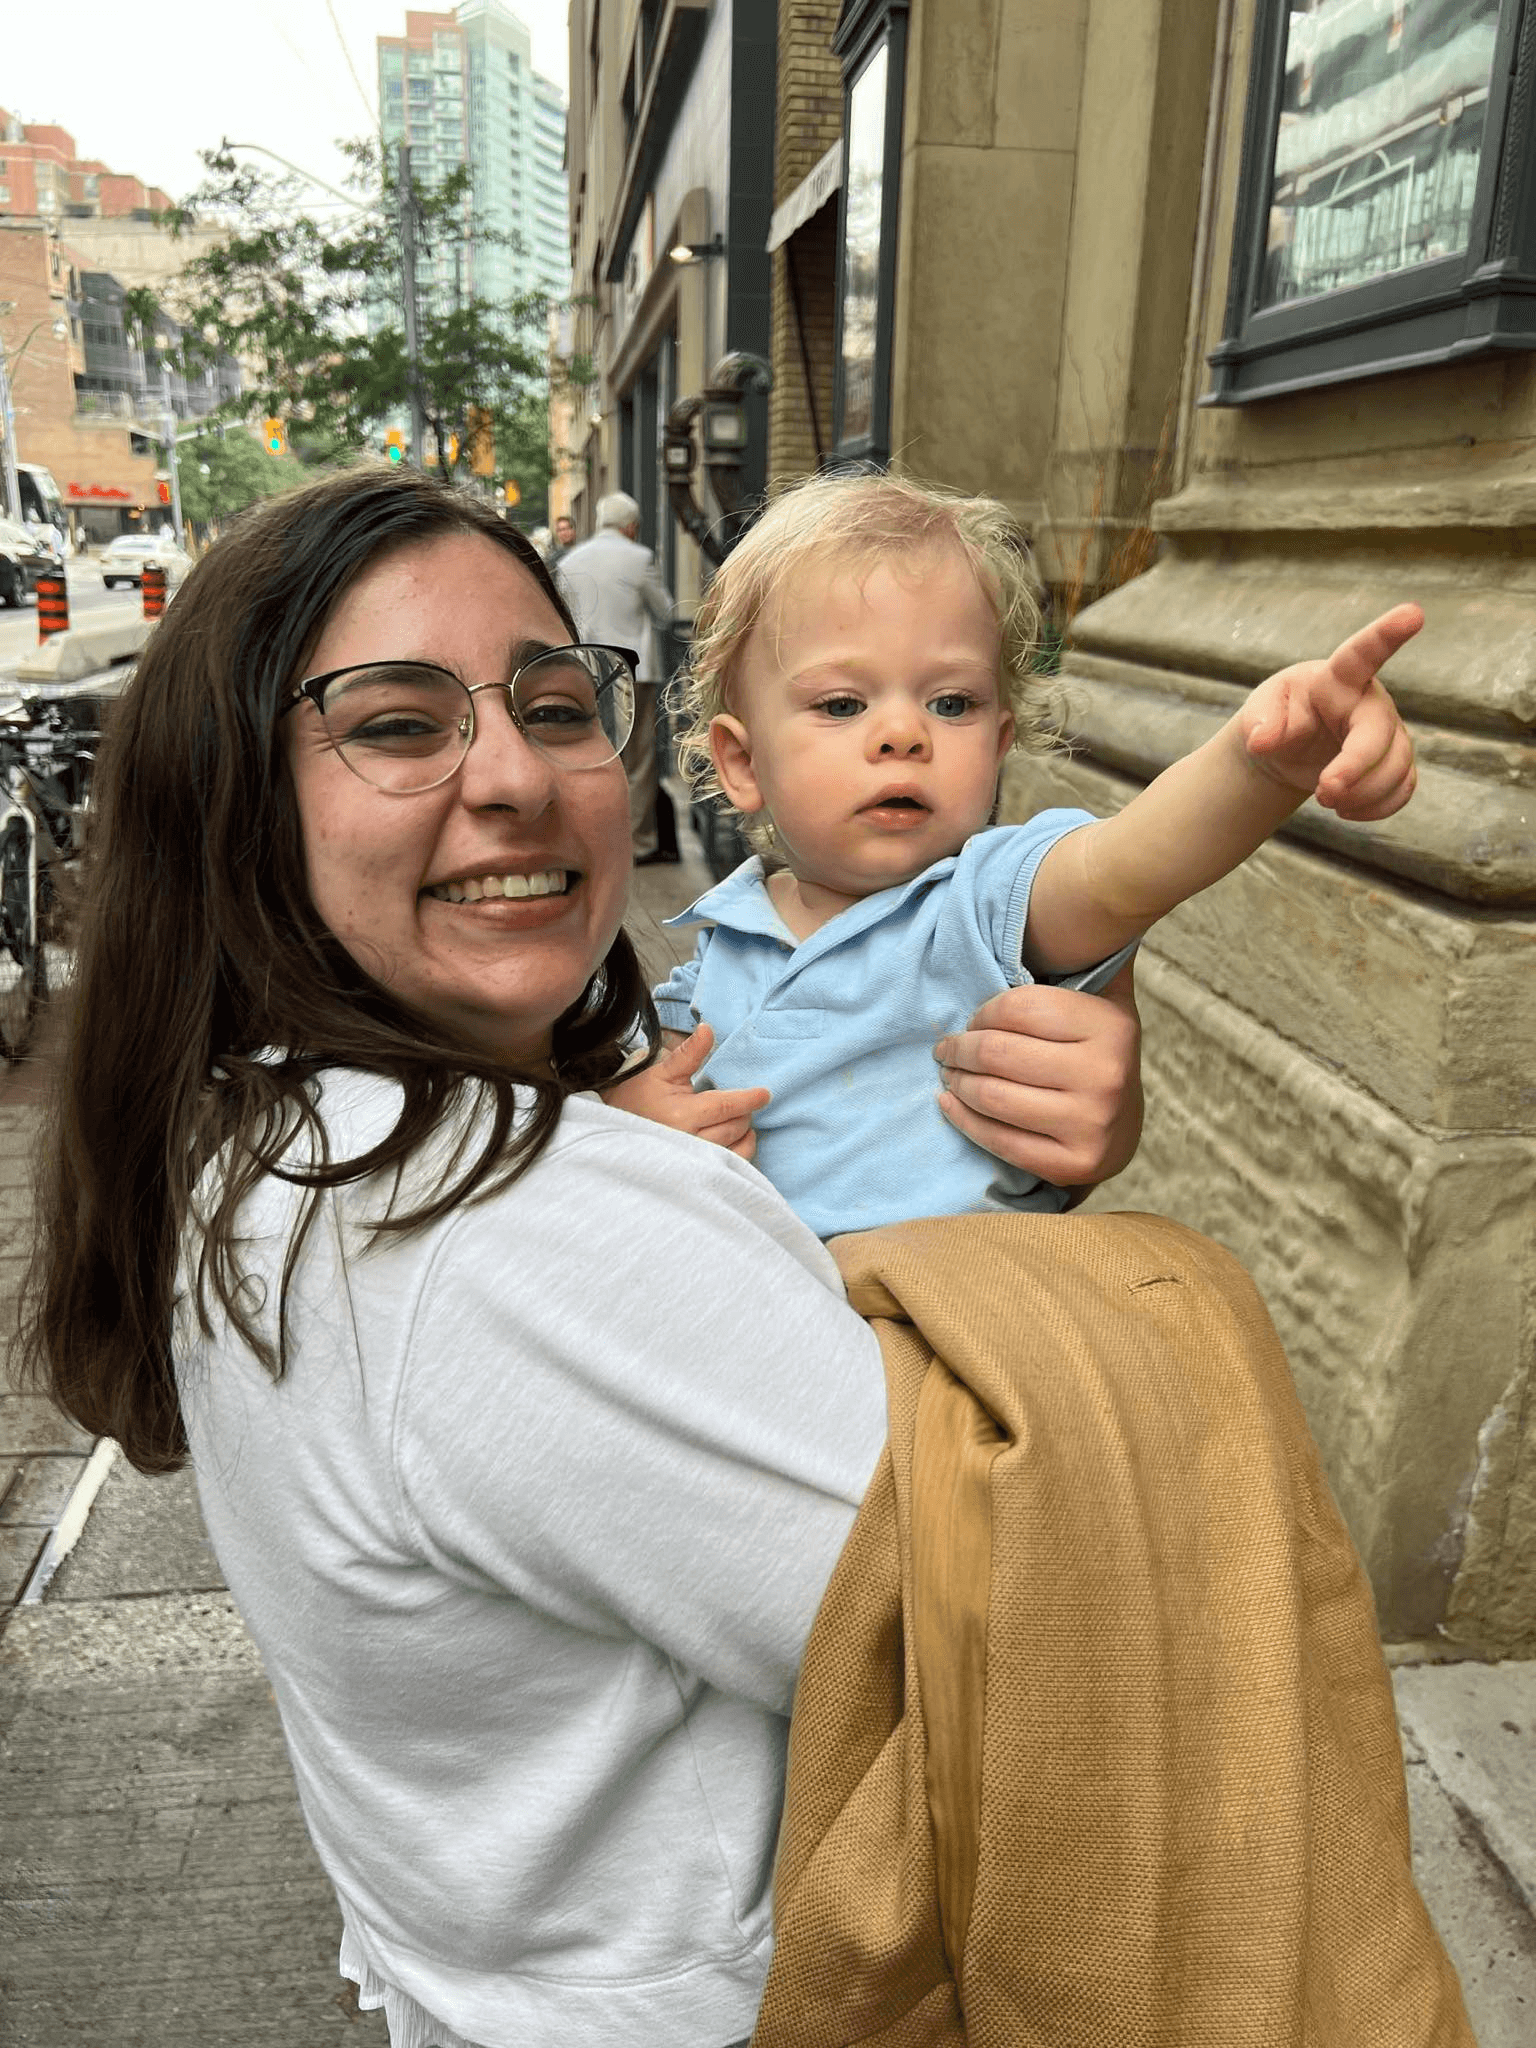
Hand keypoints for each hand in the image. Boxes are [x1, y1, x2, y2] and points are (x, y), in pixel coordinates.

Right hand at [601, 1024, 769, 1159]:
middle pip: (735, 1125)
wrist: (617, 1132)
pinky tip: (737, 1138)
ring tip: (738, 1119)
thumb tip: (708, 1029)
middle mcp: (690, 1141)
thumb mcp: (662, 1073)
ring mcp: (694, 1162)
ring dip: (744, 1131)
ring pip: (738, 1147)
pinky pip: (733, 1165)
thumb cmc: (639, 1099)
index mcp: (681, 1114)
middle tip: (739, 1102)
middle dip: (743, 1111)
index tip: (765, 1094)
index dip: (749, 1099)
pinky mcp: (698, 1173)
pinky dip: (742, 1151)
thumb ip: (689, 1054)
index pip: (726, 1106)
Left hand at [933, 964, 1142, 1190]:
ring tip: (947, 1072)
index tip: (969, 1020)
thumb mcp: (1102, 1001)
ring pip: (993, 1095)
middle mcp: (1106, 1075)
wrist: (1122, 1131)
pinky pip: (998, 1139)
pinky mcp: (1072, 1165)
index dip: (982, 1013)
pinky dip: (962, 1119)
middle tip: (944, 1048)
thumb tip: (1076, 894)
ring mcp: (1091, 1124)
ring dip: (956, 1082)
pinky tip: (949, 1103)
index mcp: (1111, 1027)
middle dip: (960, 1048)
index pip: (1019, 1008)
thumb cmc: (1095, 1054)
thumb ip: (1086, 955)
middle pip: (999, 1053)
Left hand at [1241, 603, 1421, 819]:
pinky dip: (1378, 809)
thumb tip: (1262, 740)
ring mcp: (1388, 732)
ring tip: (1327, 801)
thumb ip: (1260, 721)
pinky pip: (1404, 788)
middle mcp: (1371, 701)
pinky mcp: (1394, 762)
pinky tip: (1348, 811)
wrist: (1286, 748)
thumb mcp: (1260, 711)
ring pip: (1397, 766)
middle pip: (1381, 734)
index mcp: (1339, 678)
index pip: (1363, 653)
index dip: (1387, 634)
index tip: (1412, 613)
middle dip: (1356, 769)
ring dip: (1364, 794)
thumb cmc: (1277, 715)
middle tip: (1324, 793)